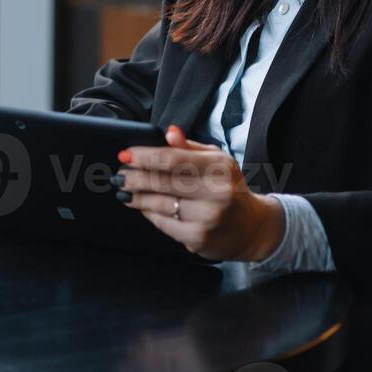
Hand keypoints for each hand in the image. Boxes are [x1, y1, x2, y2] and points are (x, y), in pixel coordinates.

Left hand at [114, 124, 285, 261]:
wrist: (251, 228)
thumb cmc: (229, 188)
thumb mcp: (217, 161)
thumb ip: (190, 147)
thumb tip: (168, 132)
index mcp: (219, 167)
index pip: (174, 159)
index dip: (145, 157)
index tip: (126, 155)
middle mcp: (216, 192)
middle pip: (163, 182)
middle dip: (135, 177)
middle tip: (119, 174)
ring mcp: (207, 218)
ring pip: (160, 204)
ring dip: (137, 197)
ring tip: (124, 190)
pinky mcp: (198, 238)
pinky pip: (164, 224)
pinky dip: (150, 214)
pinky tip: (142, 207)